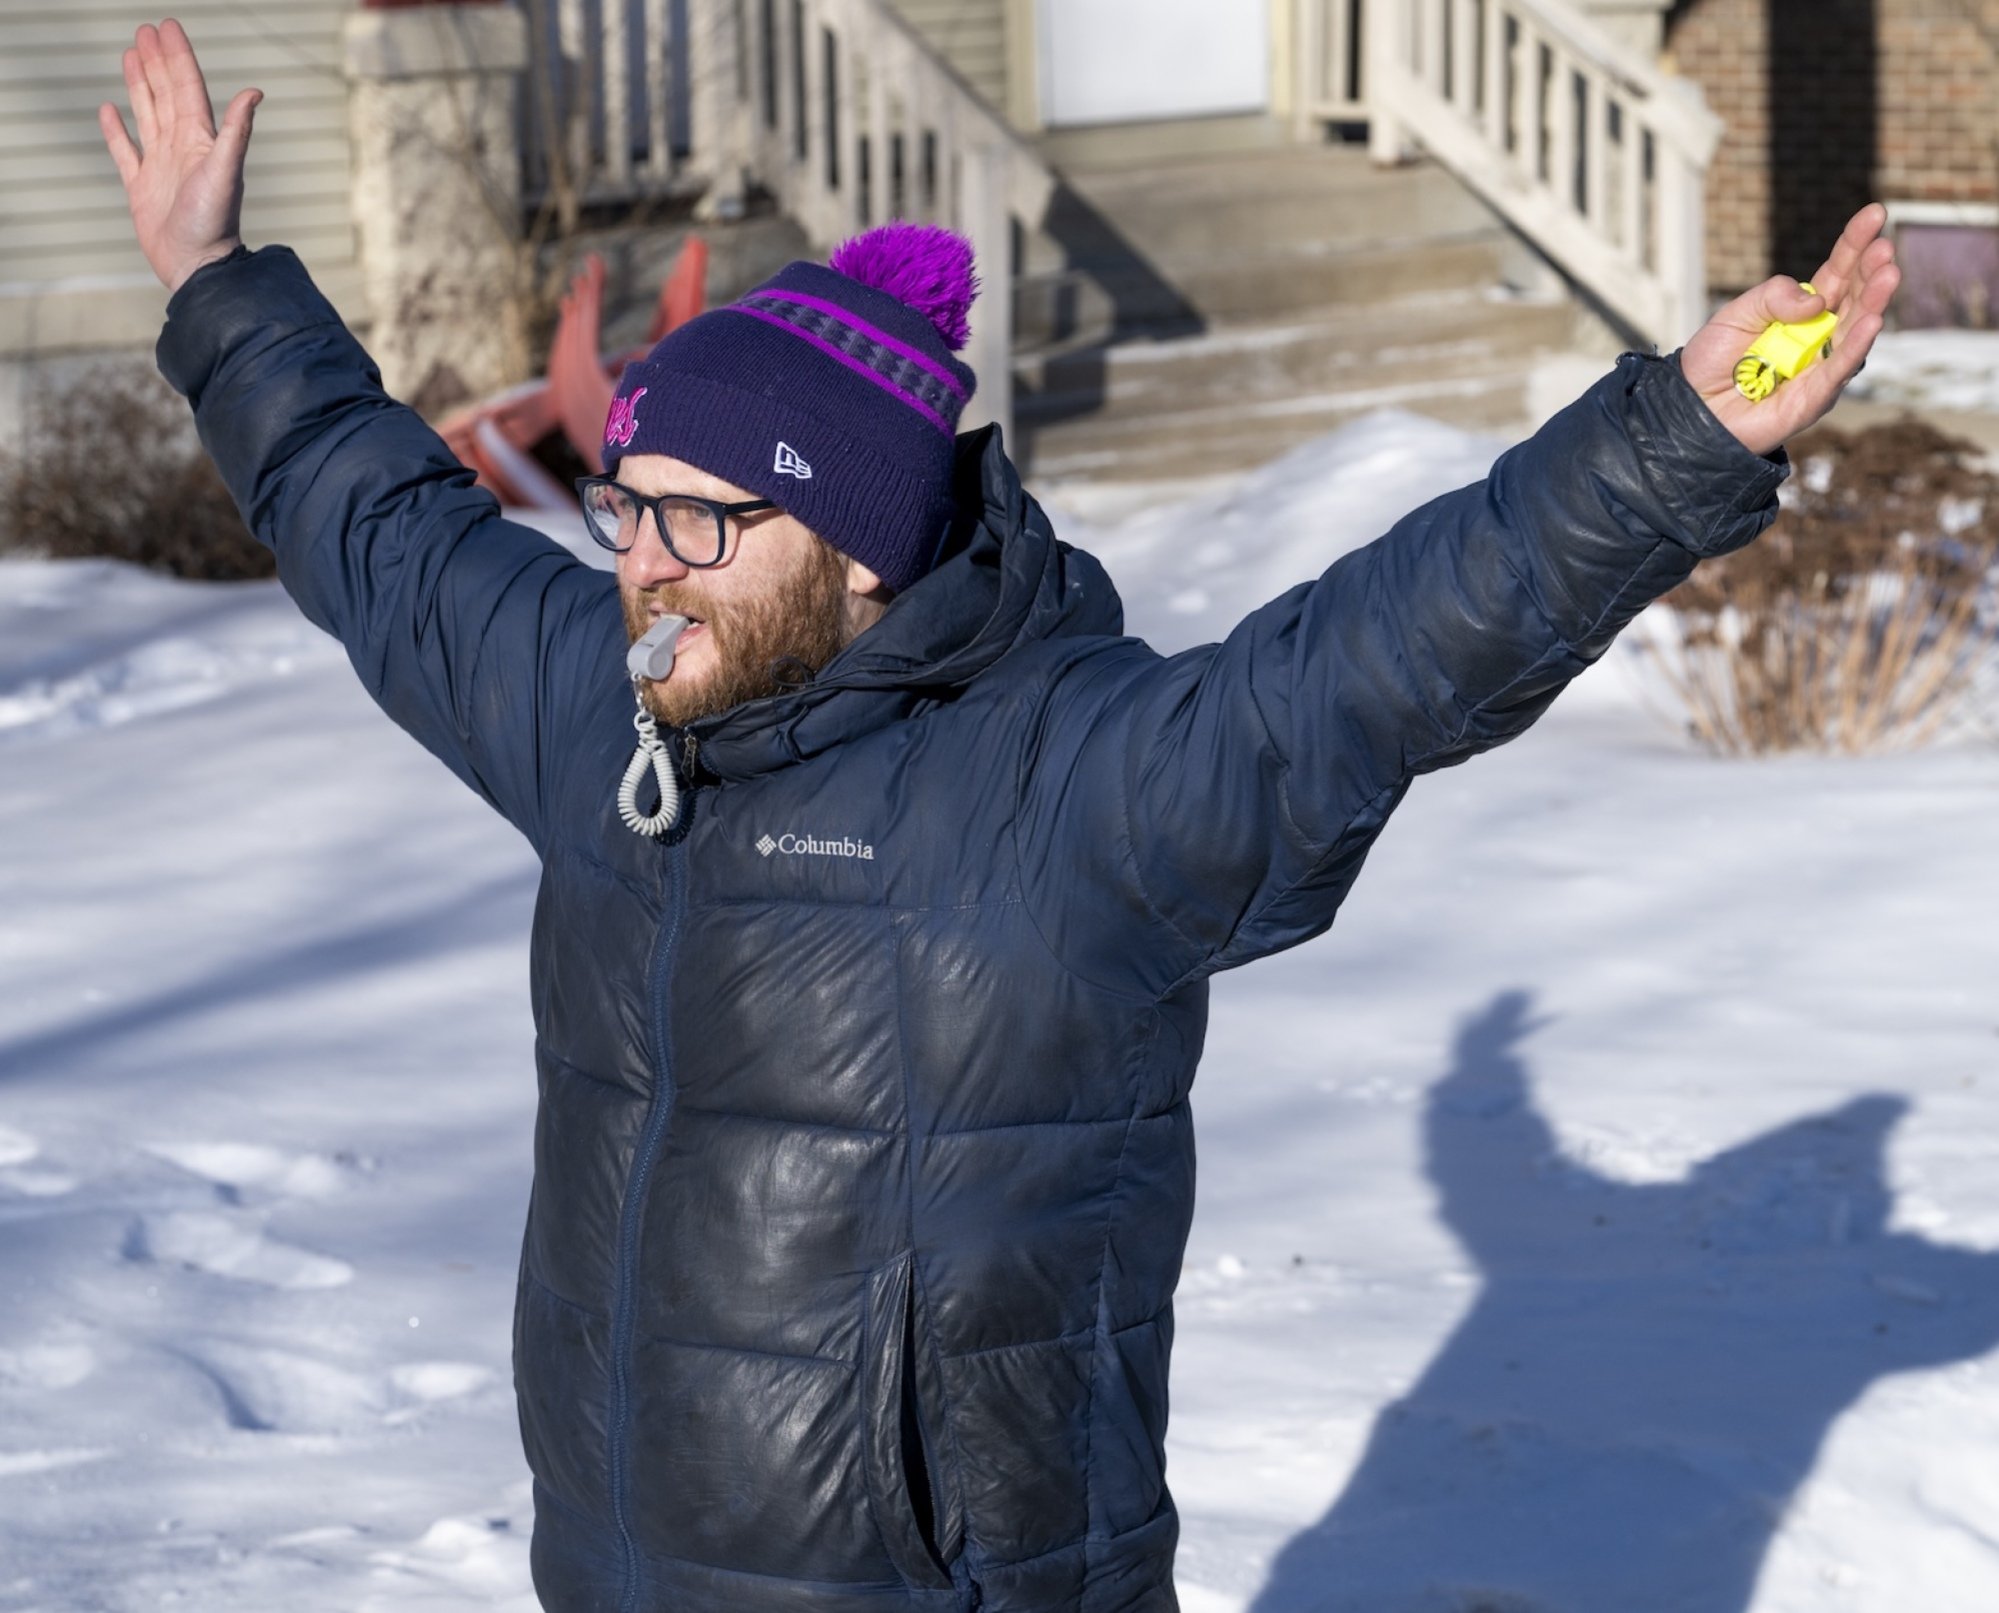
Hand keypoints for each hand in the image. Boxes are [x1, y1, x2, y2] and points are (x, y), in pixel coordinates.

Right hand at [98, 19, 261, 293]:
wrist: (198, 266)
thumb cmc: (214, 222)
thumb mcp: (225, 171)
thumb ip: (236, 131)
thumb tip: (254, 92)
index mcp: (200, 141)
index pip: (187, 88)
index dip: (177, 57)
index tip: (167, 27)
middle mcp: (181, 149)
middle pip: (166, 95)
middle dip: (156, 62)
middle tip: (145, 32)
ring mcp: (160, 167)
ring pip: (147, 115)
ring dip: (139, 85)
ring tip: (130, 56)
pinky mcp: (141, 188)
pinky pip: (125, 152)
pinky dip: (116, 131)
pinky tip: (109, 110)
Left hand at [1678, 203, 1900, 458]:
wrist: (1691, 410)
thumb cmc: (1713, 362)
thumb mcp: (1736, 314)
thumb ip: (1773, 297)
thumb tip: (1816, 299)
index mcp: (1803, 311)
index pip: (1837, 273)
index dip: (1855, 244)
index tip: (1875, 213)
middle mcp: (1820, 336)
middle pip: (1854, 298)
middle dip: (1872, 272)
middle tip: (1886, 248)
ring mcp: (1821, 366)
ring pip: (1855, 331)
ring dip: (1873, 303)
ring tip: (1889, 275)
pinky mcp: (1814, 398)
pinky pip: (1839, 369)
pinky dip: (1856, 345)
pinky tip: (1872, 321)